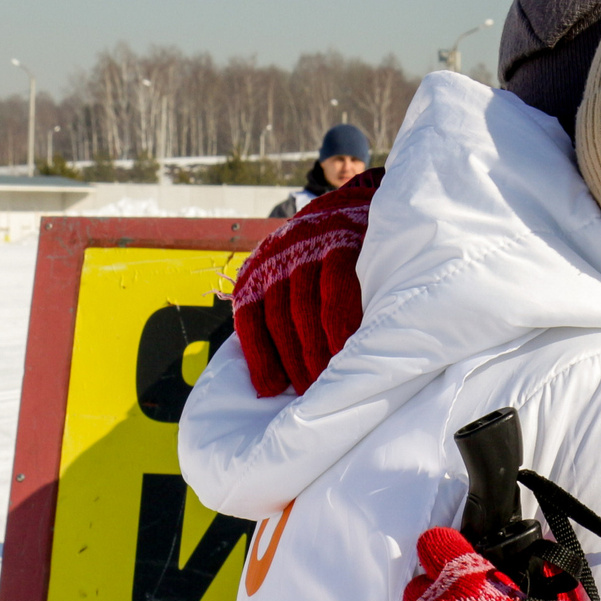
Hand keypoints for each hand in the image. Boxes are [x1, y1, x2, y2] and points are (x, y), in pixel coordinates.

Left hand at [230, 172, 380, 397]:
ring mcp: (308, 249)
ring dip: (316, 350)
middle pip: (279, 320)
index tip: (271, 390)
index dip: (260, 358)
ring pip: (305, 309)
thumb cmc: (317, 258)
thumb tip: (273, 379)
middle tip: (310, 396)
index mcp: (256, 272)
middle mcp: (276, 259)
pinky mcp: (340, 243)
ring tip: (329, 382)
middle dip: (294, 362)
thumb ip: (277, 313)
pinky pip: (337, 290)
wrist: (349, 204)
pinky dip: (341, 324)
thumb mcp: (286, 276)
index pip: (251, 319)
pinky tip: (347, 348)